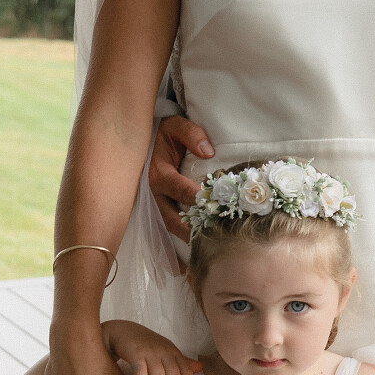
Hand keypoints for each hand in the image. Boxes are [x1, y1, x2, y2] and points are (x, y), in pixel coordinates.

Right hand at [101, 319, 201, 374]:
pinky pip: (140, 369)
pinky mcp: (135, 353)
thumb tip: (200, 368)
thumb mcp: (166, 350)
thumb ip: (182, 361)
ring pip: (158, 374)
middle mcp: (163, 351)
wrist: (123, 331)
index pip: (185, 370)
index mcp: (173, 352)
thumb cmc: (147, 344)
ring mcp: (149, 352)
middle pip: (173, 374)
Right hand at [147, 114, 214, 234]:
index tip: (221, 207)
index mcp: (160, 175)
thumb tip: (208, 151)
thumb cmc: (168, 135)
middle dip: (194, 230)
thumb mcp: (176, 125)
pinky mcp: (162, 210)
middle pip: (174, 219)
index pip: (182, 191)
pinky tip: (201, 249)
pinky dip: (184, 240)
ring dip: (190, 237)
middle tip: (217, 238)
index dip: (202, 200)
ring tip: (212, 246)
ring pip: (172, 228)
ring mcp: (158, 205)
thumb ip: (191, 133)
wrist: (153, 141)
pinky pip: (172, 229)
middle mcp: (156, 194)